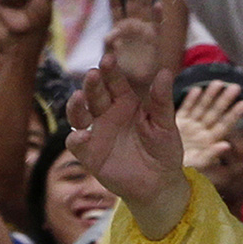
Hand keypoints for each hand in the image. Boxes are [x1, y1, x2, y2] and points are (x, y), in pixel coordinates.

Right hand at [66, 54, 185, 222]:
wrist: (159, 184)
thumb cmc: (164, 150)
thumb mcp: (165, 125)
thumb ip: (161, 101)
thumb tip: (164, 72)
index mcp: (126, 103)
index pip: (114, 82)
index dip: (110, 71)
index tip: (108, 59)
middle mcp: (107, 114)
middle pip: (95, 95)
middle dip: (92, 84)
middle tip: (94, 74)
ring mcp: (96, 133)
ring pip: (79, 114)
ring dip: (76, 106)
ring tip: (79, 98)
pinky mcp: (89, 154)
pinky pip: (77, 143)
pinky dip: (76, 138)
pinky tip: (83, 135)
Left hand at [104, 0, 161, 95]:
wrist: (134, 85)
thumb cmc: (120, 72)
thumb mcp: (110, 59)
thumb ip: (109, 47)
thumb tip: (109, 37)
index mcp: (119, 29)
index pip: (116, 9)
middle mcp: (133, 27)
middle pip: (132, 5)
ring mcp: (145, 32)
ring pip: (146, 11)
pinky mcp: (154, 40)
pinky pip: (157, 25)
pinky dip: (158, 15)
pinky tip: (158, 5)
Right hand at [175, 80, 242, 172]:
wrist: (162, 171)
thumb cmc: (182, 172)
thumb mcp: (198, 165)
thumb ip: (211, 155)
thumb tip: (226, 145)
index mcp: (209, 142)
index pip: (225, 125)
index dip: (235, 115)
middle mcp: (202, 132)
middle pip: (216, 113)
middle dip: (225, 100)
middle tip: (236, 87)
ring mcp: (190, 126)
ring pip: (202, 108)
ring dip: (210, 96)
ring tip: (218, 83)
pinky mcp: (177, 123)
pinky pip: (186, 109)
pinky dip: (191, 100)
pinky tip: (197, 90)